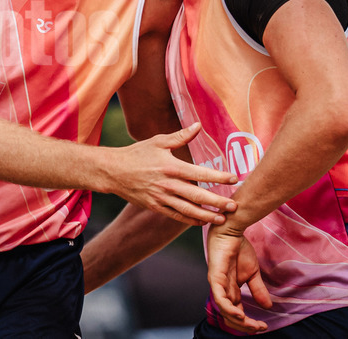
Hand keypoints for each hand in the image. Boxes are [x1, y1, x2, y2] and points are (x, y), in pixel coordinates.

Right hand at [111, 123, 237, 226]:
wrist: (113, 171)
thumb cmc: (137, 154)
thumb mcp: (158, 141)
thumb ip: (180, 136)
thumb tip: (198, 125)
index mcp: (171, 166)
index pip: (200, 172)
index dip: (218, 176)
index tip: (234, 178)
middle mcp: (168, 184)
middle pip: (198, 195)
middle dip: (218, 202)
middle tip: (234, 205)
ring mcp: (162, 198)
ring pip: (189, 210)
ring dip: (207, 216)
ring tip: (222, 219)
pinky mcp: (155, 207)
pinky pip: (176, 216)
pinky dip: (190, 220)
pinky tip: (202, 222)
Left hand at [206, 225, 270, 333]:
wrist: (232, 230)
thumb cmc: (239, 249)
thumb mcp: (253, 273)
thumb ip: (258, 289)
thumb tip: (268, 307)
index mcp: (230, 290)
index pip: (236, 313)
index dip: (248, 323)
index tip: (264, 326)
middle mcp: (222, 290)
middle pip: (229, 316)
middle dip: (245, 326)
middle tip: (259, 328)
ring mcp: (217, 284)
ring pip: (224, 310)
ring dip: (238, 321)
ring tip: (252, 325)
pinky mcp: (215, 276)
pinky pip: (219, 297)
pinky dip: (228, 308)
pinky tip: (239, 315)